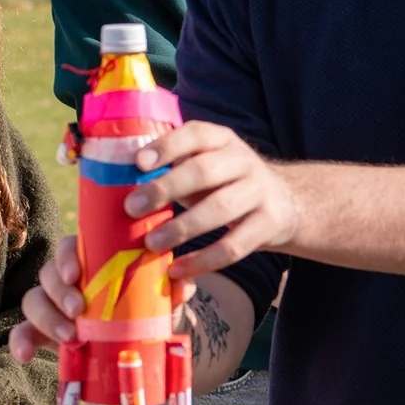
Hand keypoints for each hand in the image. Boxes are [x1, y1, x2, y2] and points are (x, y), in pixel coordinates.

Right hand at [7, 243, 205, 361]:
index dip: (67, 258)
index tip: (76, 274)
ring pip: (33, 301)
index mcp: (89, 260)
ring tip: (70, 337)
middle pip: (48, 275)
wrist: (137, 336)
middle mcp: (64, 279)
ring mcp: (51, 306)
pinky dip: (20, 343)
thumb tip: (183, 284)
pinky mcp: (42, 332)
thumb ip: (170, 288)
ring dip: (46, 318)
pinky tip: (25, 356)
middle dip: (59, 292)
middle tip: (78, 310)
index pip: (69, 248)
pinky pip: (23, 333)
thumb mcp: (158, 297)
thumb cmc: (144, 305)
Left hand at [127, 122, 300, 278]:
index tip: (139, 163)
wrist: (285, 201)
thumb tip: (118, 183)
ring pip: (220, 210)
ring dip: (182, 228)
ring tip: (152, 243)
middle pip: (204, 171)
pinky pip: (234, 246)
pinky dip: (204, 261)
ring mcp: (259, 192)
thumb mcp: (207, 164)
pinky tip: (178, 269)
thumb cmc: (225, 182)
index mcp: (222, 139)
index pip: (195, 134)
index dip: (167, 146)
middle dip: (165, 189)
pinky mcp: (268, 224)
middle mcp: (243, 161)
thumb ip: (174, 168)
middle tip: (133, 208)